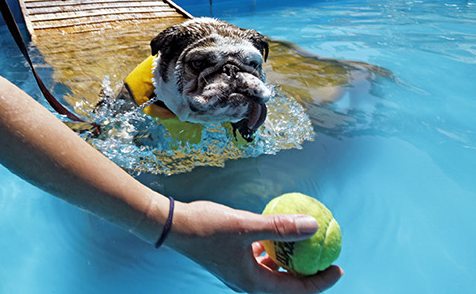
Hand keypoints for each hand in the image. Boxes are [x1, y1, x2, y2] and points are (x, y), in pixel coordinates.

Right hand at [168, 200, 342, 292]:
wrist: (174, 226)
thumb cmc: (206, 227)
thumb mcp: (246, 226)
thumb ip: (279, 226)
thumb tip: (313, 225)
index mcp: (253, 282)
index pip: (296, 289)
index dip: (321, 281)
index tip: (339, 267)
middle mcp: (248, 281)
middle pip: (287, 284)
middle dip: (310, 273)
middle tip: (327, 256)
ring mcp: (240, 270)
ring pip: (274, 271)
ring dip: (292, 261)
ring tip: (307, 245)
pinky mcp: (234, 258)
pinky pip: (262, 258)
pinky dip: (275, 250)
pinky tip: (279, 233)